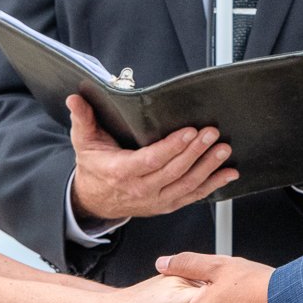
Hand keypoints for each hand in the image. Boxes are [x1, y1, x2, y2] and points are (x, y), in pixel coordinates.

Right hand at [68, 95, 237, 222]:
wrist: (95, 200)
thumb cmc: (93, 167)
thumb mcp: (83, 142)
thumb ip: (82, 119)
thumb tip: (75, 98)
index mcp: (121, 172)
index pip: (151, 160)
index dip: (173, 148)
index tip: (190, 132)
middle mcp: (141, 189)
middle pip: (173, 172)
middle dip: (196, 152)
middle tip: (212, 133)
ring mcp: (156, 200)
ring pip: (187, 185)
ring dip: (209, 168)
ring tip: (223, 150)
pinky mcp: (167, 204)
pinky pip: (192, 196)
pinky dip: (213, 185)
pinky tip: (228, 173)